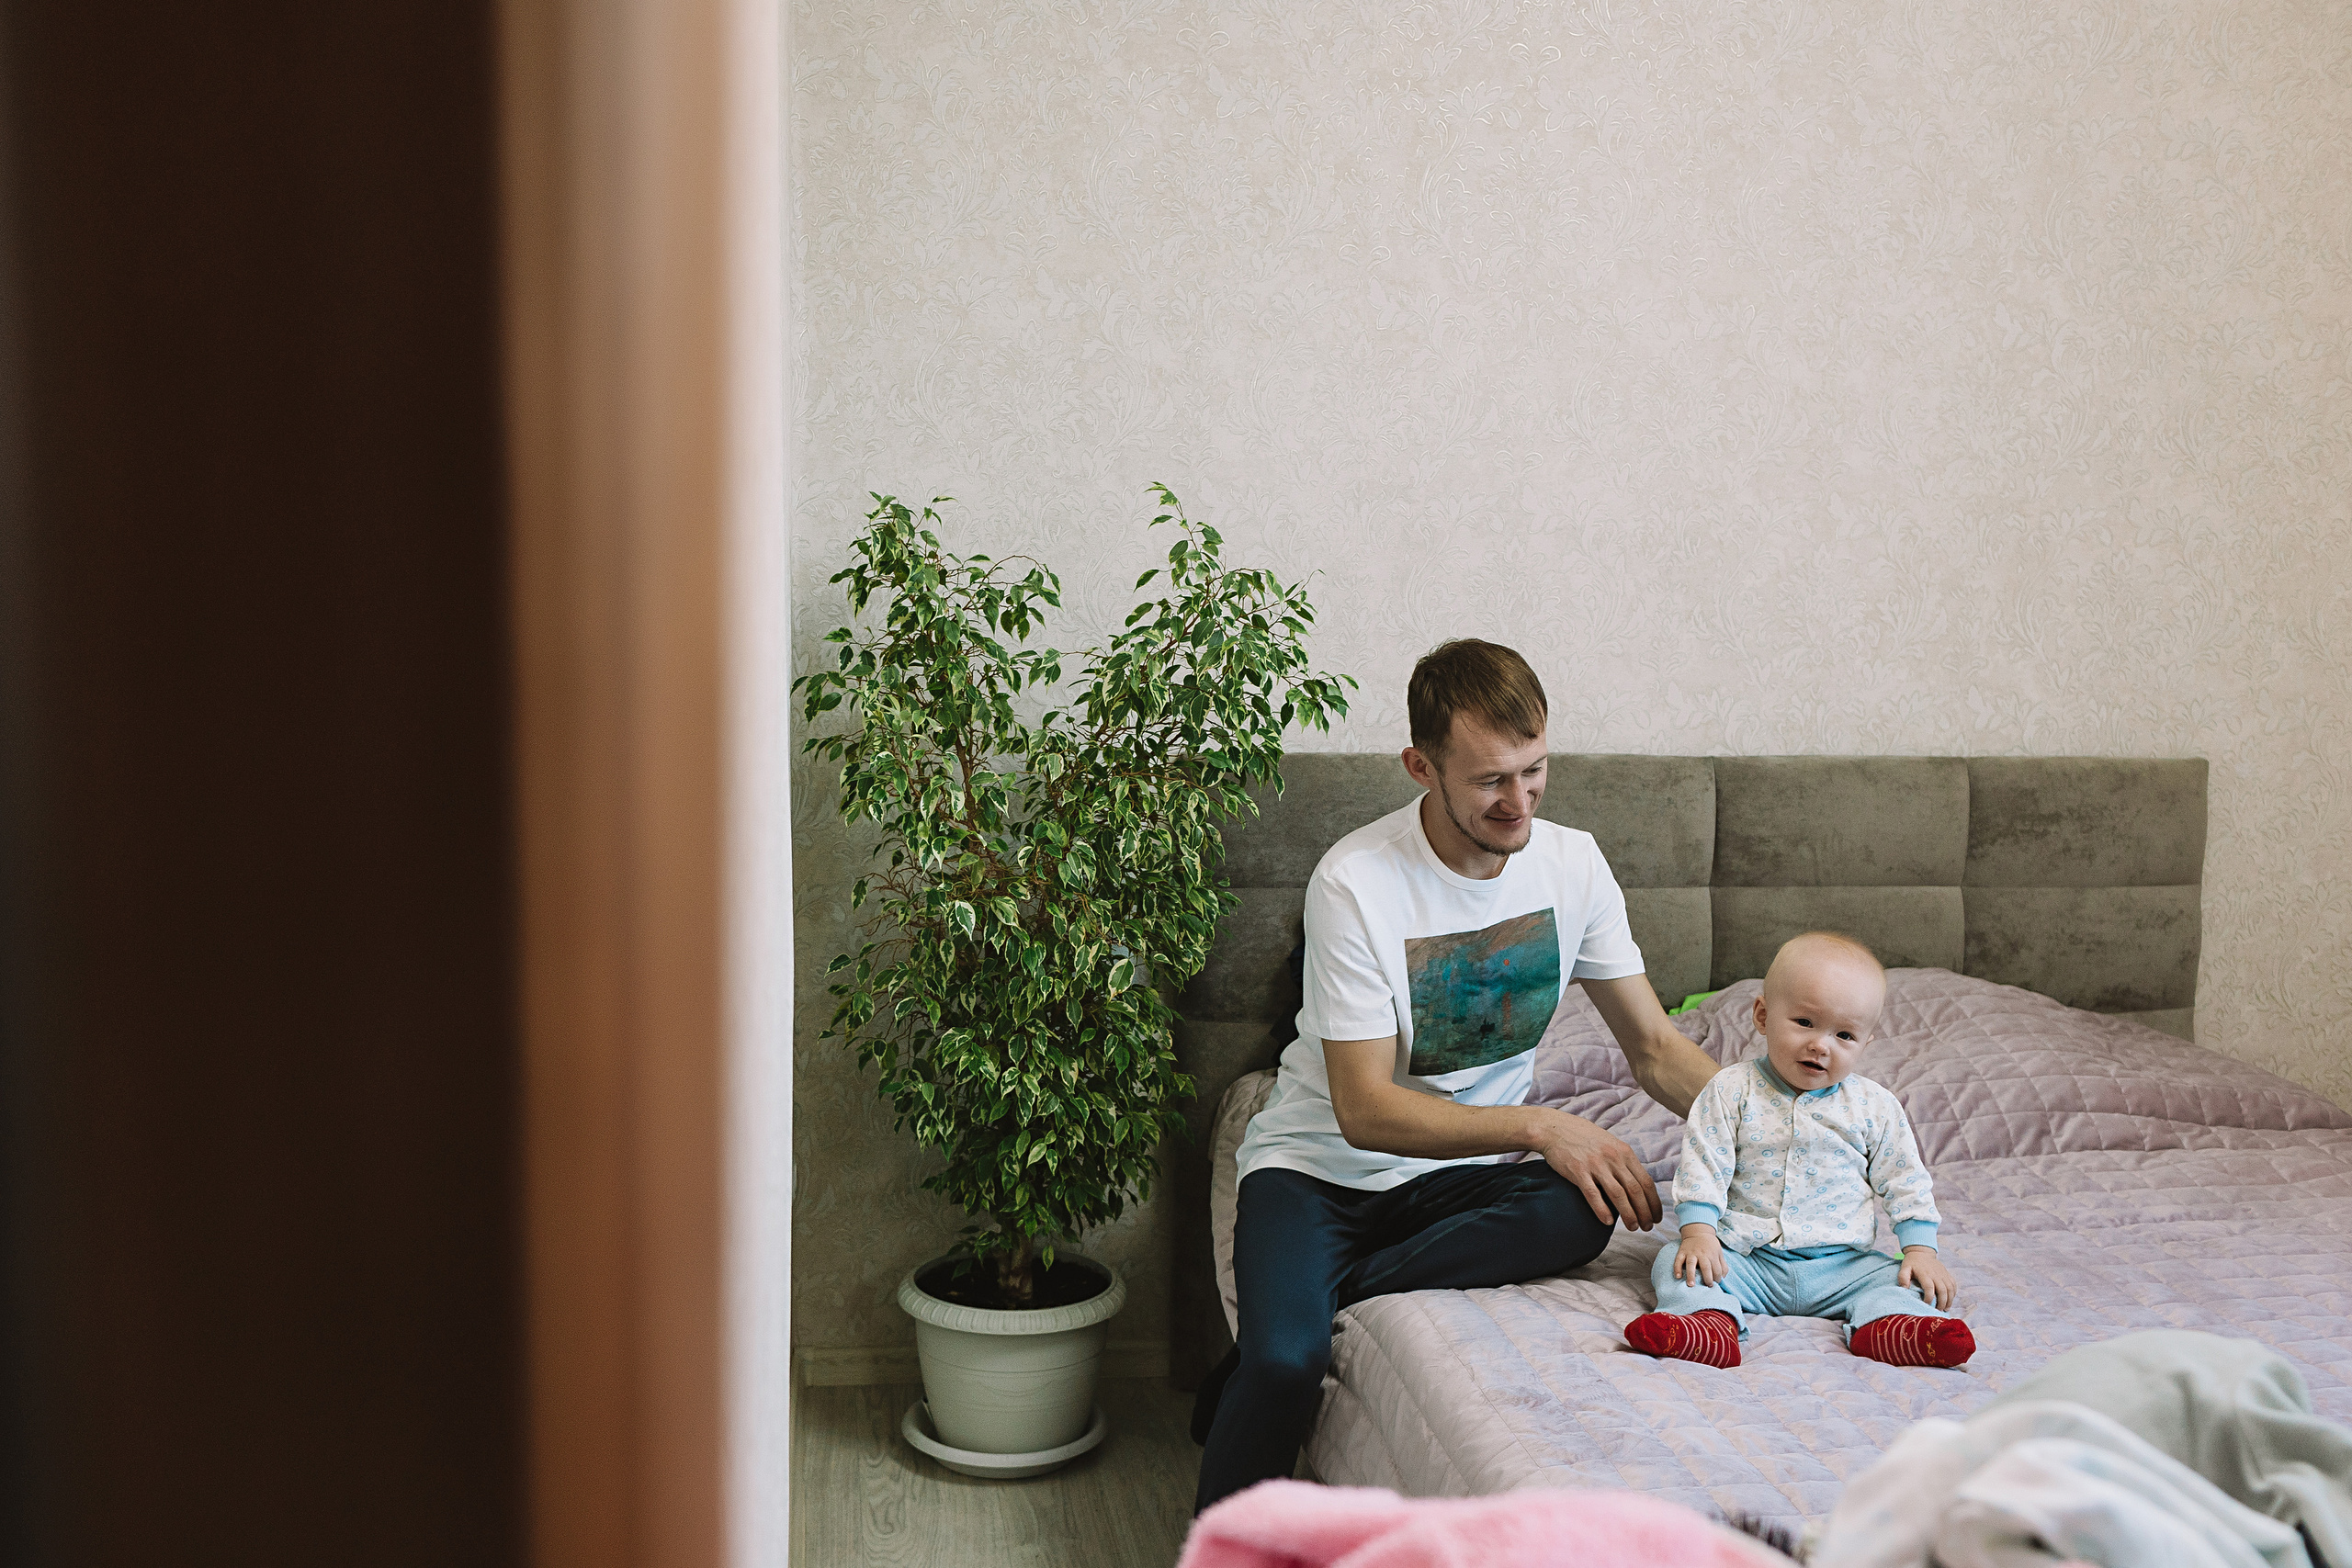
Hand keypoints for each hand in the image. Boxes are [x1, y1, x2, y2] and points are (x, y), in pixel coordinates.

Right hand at [1527, 1108, 1662, 1229]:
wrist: (1555, 1128)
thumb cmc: (1584, 1138)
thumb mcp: (1610, 1144)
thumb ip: (1623, 1162)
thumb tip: (1637, 1185)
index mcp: (1624, 1152)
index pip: (1646, 1181)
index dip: (1654, 1202)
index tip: (1656, 1217)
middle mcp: (1613, 1158)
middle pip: (1635, 1190)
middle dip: (1644, 1212)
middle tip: (1646, 1227)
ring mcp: (1595, 1164)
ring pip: (1618, 1194)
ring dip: (1628, 1214)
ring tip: (1632, 1227)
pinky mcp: (1578, 1171)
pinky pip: (1593, 1194)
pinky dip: (1602, 1210)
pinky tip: (1608, 1222)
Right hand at [1673, 1224, 1725, 1286]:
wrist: (1698, 1231)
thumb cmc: (1710, 1245)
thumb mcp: (1719, 1253)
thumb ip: (1723, 1265)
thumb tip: (1723, 1278)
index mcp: (1712, 1255)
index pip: (1717, 1269)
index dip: (1717, 1278)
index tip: (1715, 1284)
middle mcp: (1702, 1254)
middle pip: (1705, 1267)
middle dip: (1707, 1278)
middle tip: (1707, 1286)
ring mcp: (1691, 1253)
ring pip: (1691, 1264)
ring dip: (1691, 1275)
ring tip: (1691, 1285)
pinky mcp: (1682, 1252)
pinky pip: (1678, 1260)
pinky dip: (1677, 1268)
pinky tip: (1678, 1276)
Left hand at [1899, 1245, 1956, 1309]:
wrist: (1922, 1252)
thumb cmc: (1912, 1262)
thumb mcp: (1904, 1268)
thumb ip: (1902, 1278)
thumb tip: (1904, 1289)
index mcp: (1925, 1274)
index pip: (1929, 1287)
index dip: (1929, 1298)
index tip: (1926, 1305)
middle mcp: (1936, 1274)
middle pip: (1942, 1290)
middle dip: (1941, 1302)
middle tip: (1938, 1311)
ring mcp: (1943, 1274)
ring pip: (1950, 1289)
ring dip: (1949, 1300)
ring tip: (1945, 1309)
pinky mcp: (1947, 1274)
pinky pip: (1953, 1285)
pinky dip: (1953, 1294)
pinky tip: (1949, 1301)